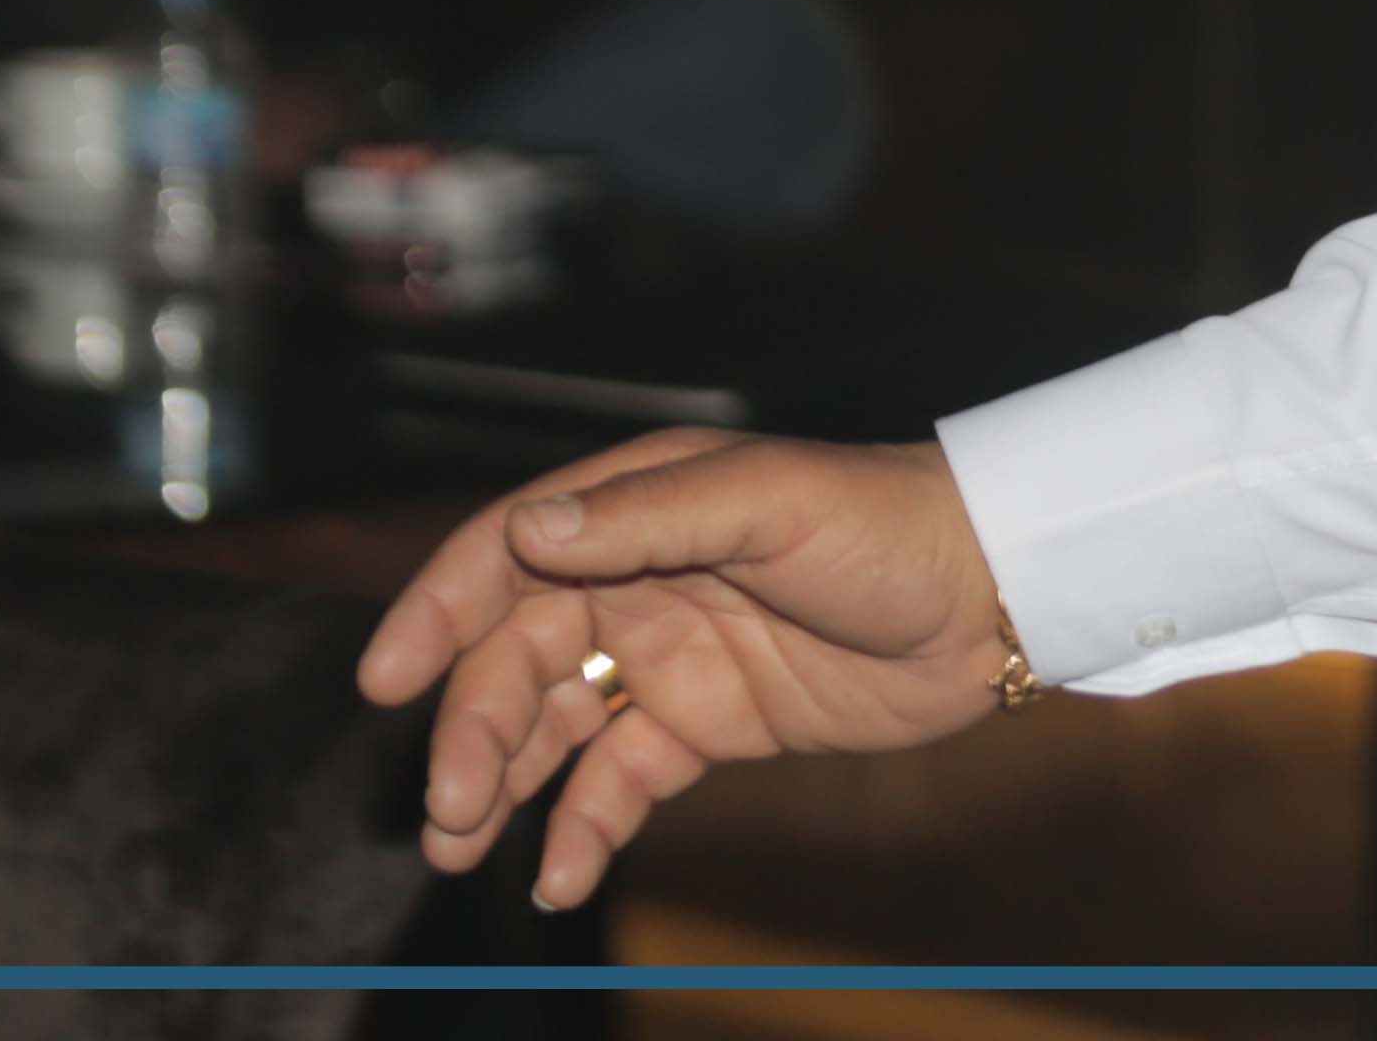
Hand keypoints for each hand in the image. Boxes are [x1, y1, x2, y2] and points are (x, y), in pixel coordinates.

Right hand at [354, 429, 1018, 911]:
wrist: (994, 598)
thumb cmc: (891, 524)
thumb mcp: (772, 502)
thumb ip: (651, 516)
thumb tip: (526, 531)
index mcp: (640, 506)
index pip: (505, 557)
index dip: (437, 614)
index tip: (383, 682)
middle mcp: (637, 576)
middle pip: (516, 658)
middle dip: (470, 730)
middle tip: (447, 806)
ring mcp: (668, 654)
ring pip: (552, 725)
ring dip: (501, 783)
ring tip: (462, 846)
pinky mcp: (707, 723)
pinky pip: (618, 779)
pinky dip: (580, 826)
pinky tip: (557, 873)